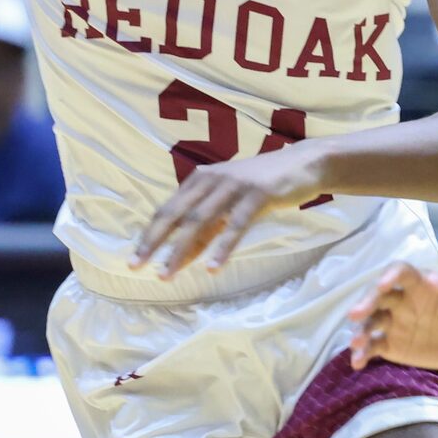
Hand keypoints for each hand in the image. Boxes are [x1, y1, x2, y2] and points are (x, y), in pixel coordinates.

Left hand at [129, 147, 324, 278]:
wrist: (303, 164)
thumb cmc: (262, 187)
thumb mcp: (229, 203)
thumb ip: (208, 226)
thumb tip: (182, 256)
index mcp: (199, 179)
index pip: (167, 210)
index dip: (149, 235)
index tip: (135, 260)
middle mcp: (211, 179)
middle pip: (176, 214)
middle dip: (154, 242)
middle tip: (137, 267)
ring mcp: (233, 185)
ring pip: (200, 221)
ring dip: (181, 250)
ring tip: (167, 273)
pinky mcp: (257, 194)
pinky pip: (235, 225)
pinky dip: (222, 247)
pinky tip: (212, 267)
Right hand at [345, 264, 437, 369]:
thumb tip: (434, 279)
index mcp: (419, 283)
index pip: (400, 272)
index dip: (389, 275)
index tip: (382, 284)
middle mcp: (401, 301)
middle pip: (378, 297)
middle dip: (365, 303)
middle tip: (355, 315)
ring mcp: (395, 323)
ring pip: (372, 323)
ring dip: (361, 331)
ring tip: (356, 344)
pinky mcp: (393, 345)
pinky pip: (374, 347)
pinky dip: (364, 354)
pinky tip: (357, 363)